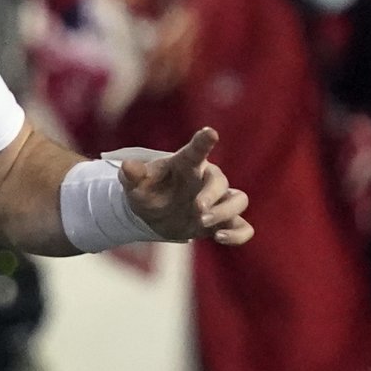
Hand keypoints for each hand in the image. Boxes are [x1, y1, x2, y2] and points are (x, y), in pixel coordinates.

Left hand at [119, 128, 252, 245]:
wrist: (153, 215)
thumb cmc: (148, 190)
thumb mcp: (135, 184)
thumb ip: (133, 175)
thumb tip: (127, 166)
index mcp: (187, 164)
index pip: (197, 150)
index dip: (204, 141)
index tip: (210, 132)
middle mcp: (207, 180)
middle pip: (220, 181)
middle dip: (212, 195)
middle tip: (197, 208)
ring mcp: (218, 201)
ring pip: (238, 201)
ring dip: (225, 212)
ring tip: (204, 224)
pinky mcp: (223, 222)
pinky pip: (243, 227)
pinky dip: (238, 234)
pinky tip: (220, 238)